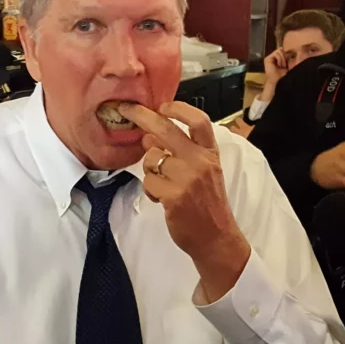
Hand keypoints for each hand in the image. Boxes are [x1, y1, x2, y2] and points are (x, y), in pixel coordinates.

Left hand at [122, 102, 251, 302]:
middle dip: (143, 116)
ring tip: (162, 183)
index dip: (179, 109)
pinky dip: (150, 190)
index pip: (199, 121)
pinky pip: (148, 182)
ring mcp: (187, 179)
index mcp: (210, 154)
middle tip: (128, 110)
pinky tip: (161, 199)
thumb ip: (181, 152)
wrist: (216, 238)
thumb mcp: (203, 172)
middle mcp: (201, 162)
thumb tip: (151, 135)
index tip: (162, 105)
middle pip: (167, 130)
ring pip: (151, 159)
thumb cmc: (207, 204)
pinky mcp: (174, 196)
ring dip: (149, 169)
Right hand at [261, 48, 287, 101]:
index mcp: (279, 60)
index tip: (288, 64)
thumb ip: (289, 57)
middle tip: (284, 66)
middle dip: (286, 57)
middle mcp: (274, 58)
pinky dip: (280, 59)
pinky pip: (277, 53)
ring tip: (281, 66)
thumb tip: (289, 50)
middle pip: (282, 50)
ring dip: (283, 60)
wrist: (279, 82)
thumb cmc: (285, 76)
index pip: (284, 51)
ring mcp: (270, 58)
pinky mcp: (267, 59)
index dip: (288, 55)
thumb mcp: (290, 65)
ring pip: (280, 51)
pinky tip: (278, 65)